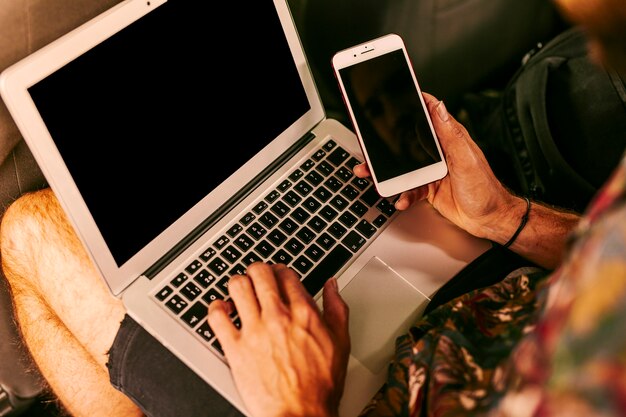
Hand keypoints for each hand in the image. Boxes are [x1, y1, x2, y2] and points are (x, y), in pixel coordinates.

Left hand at [208, 263, 349, 416]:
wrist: (301, 414)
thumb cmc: (320, 385)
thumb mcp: (340, 342)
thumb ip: (336, 308)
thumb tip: (332, 285)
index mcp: (304, 313)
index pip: (286, 274)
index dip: (280, 270)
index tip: (278, 275)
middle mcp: (278, 317)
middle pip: (260, 273)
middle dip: (258, 271)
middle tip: (258, 278)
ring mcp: (254, 331)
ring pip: (237, 287)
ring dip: (238, 284)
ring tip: (240, 291)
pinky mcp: (235, 348)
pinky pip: (217, 317)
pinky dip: (216, 307)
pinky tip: (222, 309)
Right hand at [354, 92, 518, 239]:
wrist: (489, 220)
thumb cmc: (485, 189)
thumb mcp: (466, 158)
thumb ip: (451, 133)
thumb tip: (439, 106)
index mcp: (450, 139)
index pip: (430, 115)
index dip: (415, 104)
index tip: (399, 95)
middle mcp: (440, 152)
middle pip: (408, 142)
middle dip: (387, 145)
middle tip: (370, 146)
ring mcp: (432, 170)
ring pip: (403, 167)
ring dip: (387, 173)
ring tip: (374, 176)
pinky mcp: (429, 188)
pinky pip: (409, 189)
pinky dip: (403, 195)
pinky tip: (400, 199)